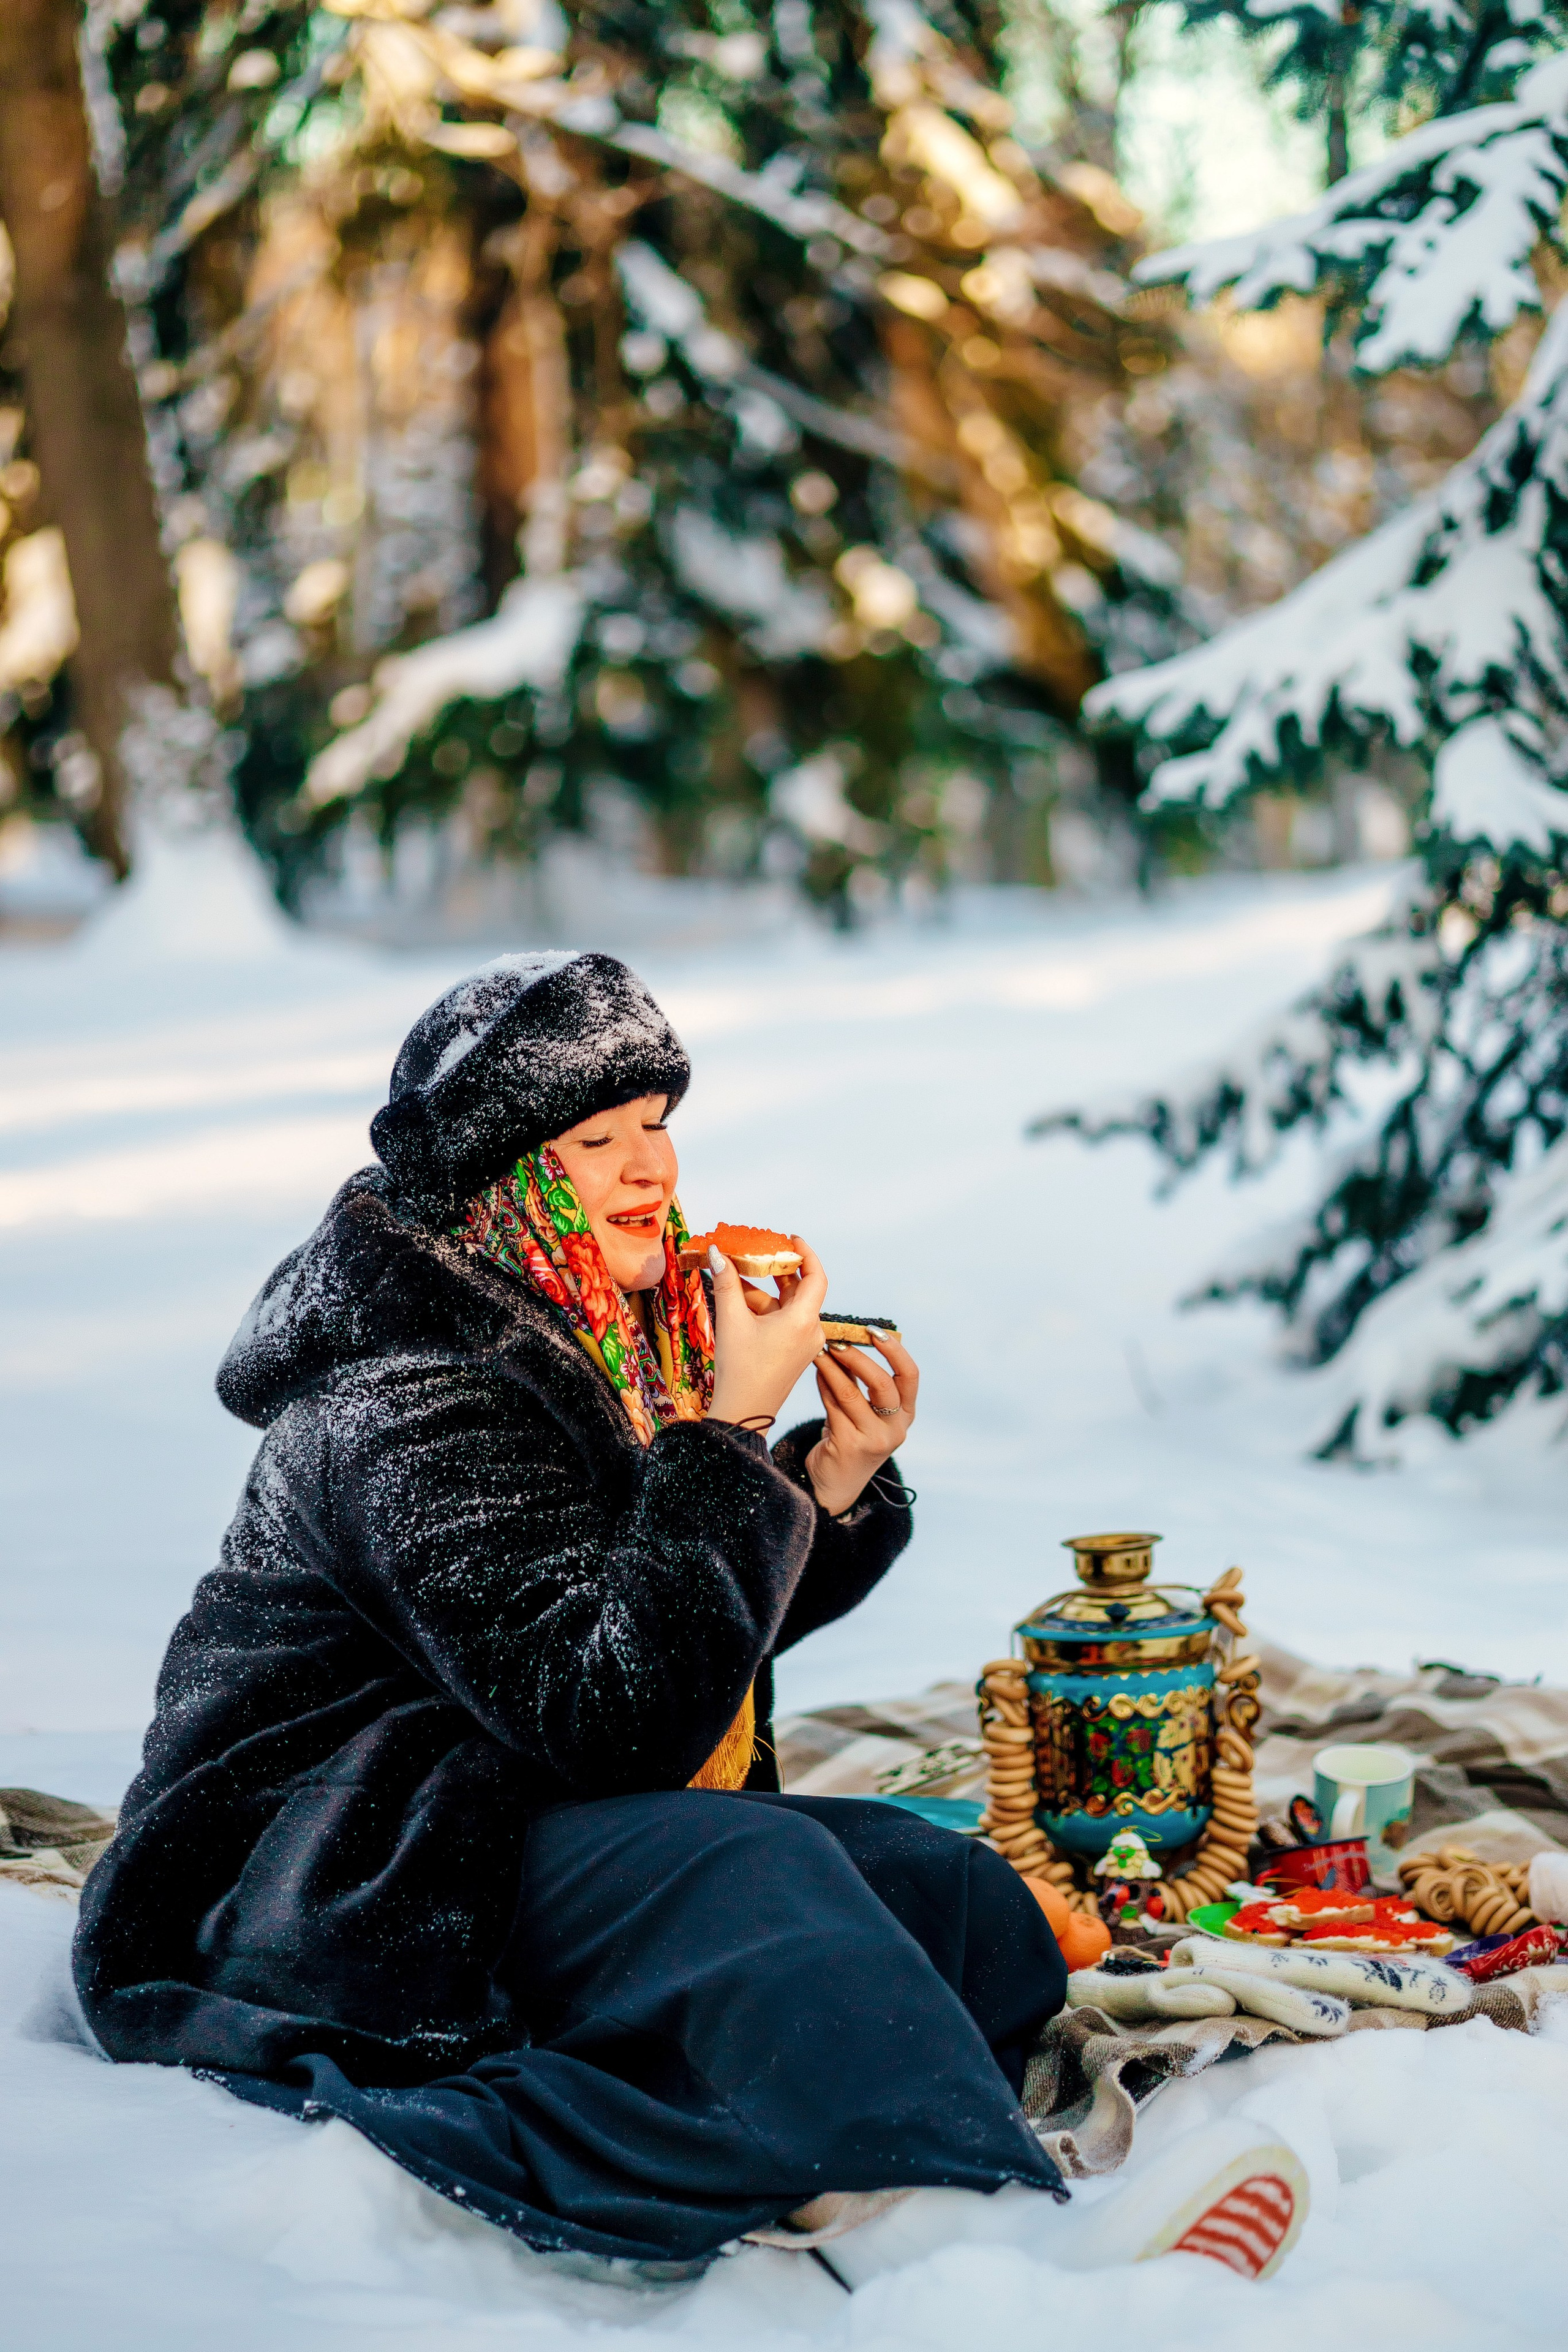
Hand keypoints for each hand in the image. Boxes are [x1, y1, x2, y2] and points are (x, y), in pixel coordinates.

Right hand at [706, 1238, 827, 1428]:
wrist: (743, 1414)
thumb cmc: (740, 1371)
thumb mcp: (731, 1322)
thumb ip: (726, 1283)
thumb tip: (716, 1252)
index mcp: (803, 1321)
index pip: (816, 1276)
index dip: (806, 1253)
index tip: (790, 1238)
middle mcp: (810, 1331)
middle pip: (800, 1289)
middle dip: (778, 1269)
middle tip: (758, 1251)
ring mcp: (803, 1344)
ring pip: (788, 1306)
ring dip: (766, 1290)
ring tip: (738, 1273)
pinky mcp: (793, 1353)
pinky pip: (784, 1321)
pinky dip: (765, 1309)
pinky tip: (740, 1300)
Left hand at [806, 1331, 918, 1516]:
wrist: (836, 1484)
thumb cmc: (851, 1437)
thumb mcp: (866, 1411)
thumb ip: (861, 1380)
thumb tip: (845, 1338)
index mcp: (906, 1415)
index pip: (910, 1375)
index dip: (894, 1350)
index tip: (873, 1330)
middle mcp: (896, 1428)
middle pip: (883, 1384)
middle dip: (858, 1357)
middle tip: (837, 1340)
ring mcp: (874, 1440)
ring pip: (852, 1393)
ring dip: (832, 1367)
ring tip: (818, 1349)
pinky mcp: (849, 1446)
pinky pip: (833, 1406)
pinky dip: (823, 1384)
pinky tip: (815, 1371)